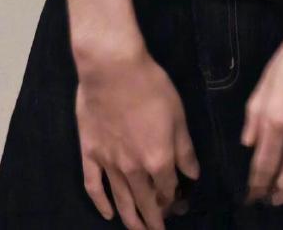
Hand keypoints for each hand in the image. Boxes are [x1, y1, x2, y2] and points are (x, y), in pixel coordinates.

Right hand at [73, 41, 199, 228]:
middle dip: (155, 220)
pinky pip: (94, 186)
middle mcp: (133, 169)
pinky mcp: (90, 154)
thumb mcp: (178, 115)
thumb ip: (185, 149)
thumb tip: (192, 175)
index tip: (179, 204)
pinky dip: (101, 204)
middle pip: (146, 202)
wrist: (113, 69)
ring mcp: (109, 164)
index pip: (168, 189)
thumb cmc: (151, 86)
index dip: (175, 199)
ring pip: (121, 201)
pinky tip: (107, 215)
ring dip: (131, 220)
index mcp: (158, 160)